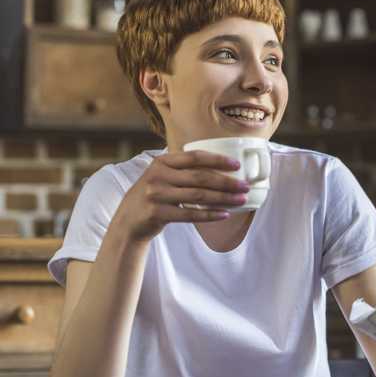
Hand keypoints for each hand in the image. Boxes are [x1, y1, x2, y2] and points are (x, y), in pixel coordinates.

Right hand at [111, 150, 250, 242]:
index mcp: (161, 162)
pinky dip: (210, 214)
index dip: (217, 159)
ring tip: (241, 200)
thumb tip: (223, 170)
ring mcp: (156, 194)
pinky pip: (190, 214)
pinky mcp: (157, 213)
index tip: (237, 165)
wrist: (128, 220)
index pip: (194, 157)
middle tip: (245, 186)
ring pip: (198, 195)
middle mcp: (158, 176)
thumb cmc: (155, 195)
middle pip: (200, 177)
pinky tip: (225, 214)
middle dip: (226, 182)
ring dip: (223, 198)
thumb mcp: (163, 177)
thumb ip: (184, 170)